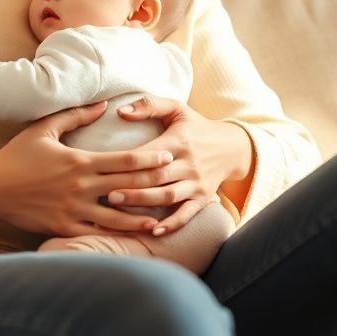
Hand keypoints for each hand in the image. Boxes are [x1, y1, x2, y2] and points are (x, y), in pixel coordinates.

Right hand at [0, 101, 176, 237]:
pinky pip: (94, 233)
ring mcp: (73, 210)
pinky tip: (127, 237)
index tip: (169, 155)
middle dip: (155, 185)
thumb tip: (103, 104)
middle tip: (177, 183)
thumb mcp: (43, 128)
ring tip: (161, 218)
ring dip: (141, 218)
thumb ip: (75, 115)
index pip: (124, 161)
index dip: (150, 159)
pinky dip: (113, 235)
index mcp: (79, 161)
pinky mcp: (63, 228)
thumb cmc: (16, 156)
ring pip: (116, 216)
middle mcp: (80, 187)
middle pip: (128, 187)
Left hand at [113, 95, 253, 235]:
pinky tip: (154, 231)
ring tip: (118, 208)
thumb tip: (120, 111)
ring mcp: (197, 183)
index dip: (128, 162)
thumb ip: (149, 105)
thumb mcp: (176, 109)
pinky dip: (172, 224)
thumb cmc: (196, 126)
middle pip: (156, 177)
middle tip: (105, 193)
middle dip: (130, 186)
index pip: (149, 154)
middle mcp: (189, 163)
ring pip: (168, 196)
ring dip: (143, 203)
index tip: (105, 168)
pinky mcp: (203, 198)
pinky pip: (187, 214)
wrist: (232, 147)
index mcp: (178, 141)